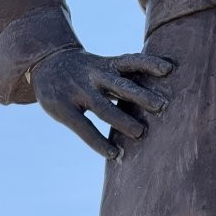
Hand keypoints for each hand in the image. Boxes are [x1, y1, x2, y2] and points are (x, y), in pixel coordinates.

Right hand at [29, 48, 173, 158]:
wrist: (46, 63)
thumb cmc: (86, 70)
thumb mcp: (103, 66)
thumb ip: (124, 79)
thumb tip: (157, 97)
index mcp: (107, 64)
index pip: (131, 61)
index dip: (150, 63)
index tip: (170, 69)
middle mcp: (95, 76)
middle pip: (121, 85)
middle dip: (141, 95)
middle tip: (162, 106)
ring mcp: (78, 92)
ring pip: (103, 107)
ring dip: (122, 121)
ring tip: (141, 133)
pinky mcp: (64, 109)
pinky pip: (84, 127)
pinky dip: (98, 142)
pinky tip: (113, 153)